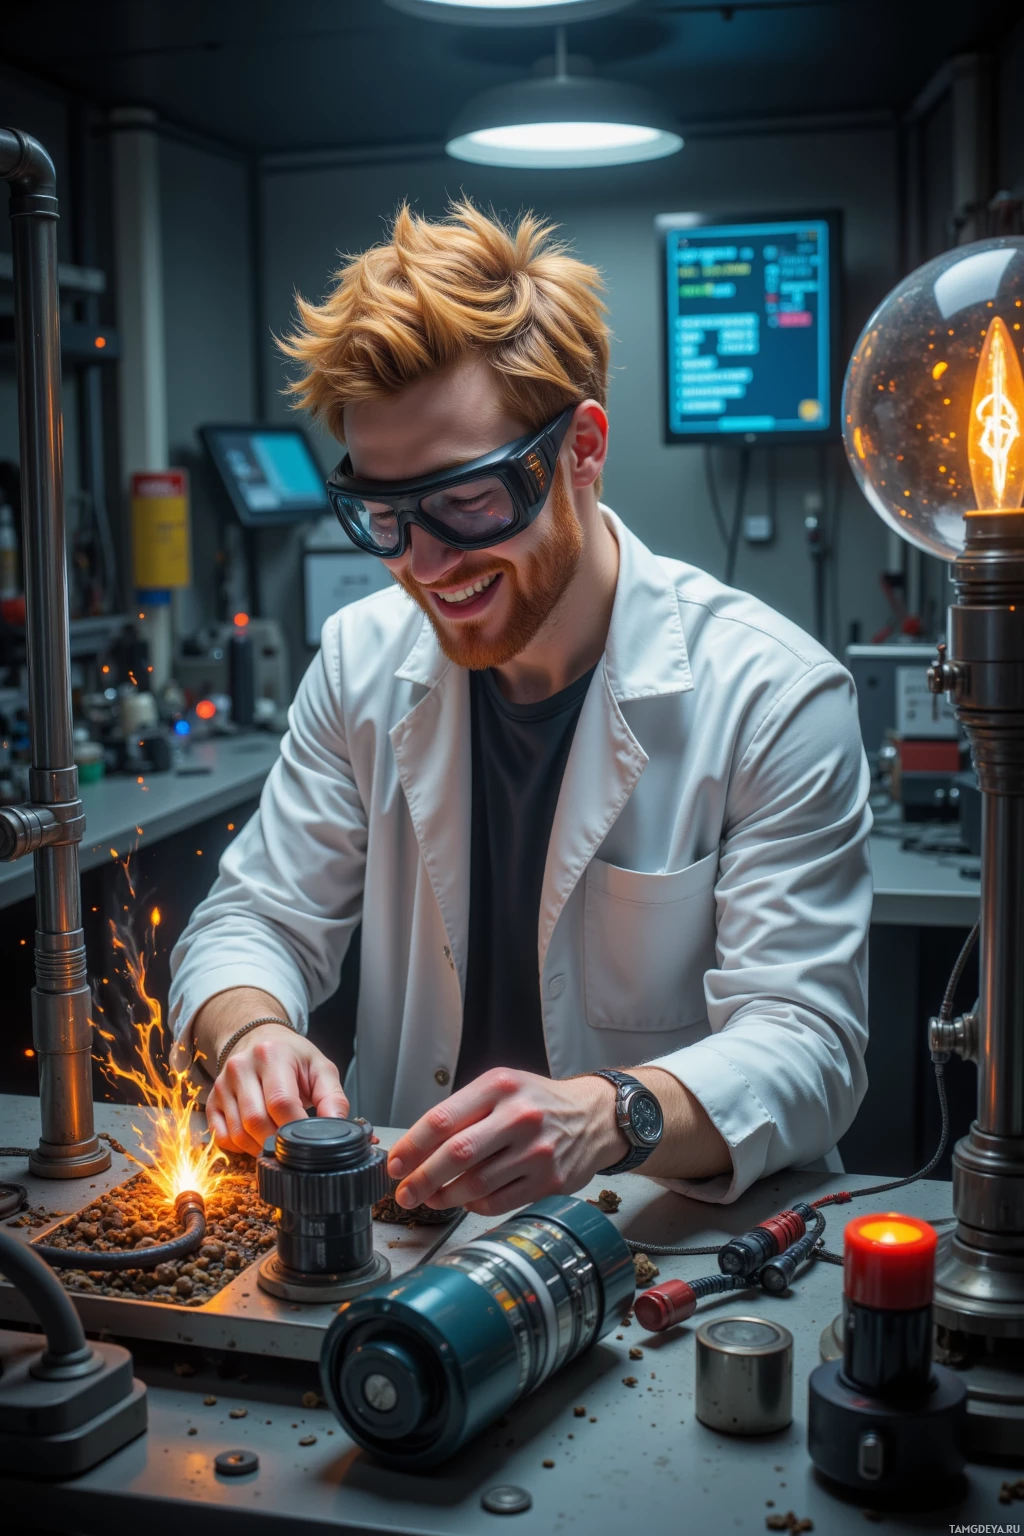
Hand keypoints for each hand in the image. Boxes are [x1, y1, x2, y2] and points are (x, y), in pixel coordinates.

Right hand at [206, 1025, 348, 1155]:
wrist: (260, 1040)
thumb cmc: (292, 1057)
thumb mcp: (320, 1068)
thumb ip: (333, 1097)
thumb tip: (337, 1125)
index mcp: (271, 1054)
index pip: (280, 1102)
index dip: (295, 1128)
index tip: (308, 1140)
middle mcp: (241, 1067)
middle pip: (256, 1121)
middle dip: (277, 1140)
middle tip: (293, 1144)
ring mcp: (222, 1084)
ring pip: (238, 1133)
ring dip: (260, 1147)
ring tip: (277, 1140)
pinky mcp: (212, 1101)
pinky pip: (222, 1137)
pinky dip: (241, 1147)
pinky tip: (256, 1138)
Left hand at [386, 1068, 625, 1217]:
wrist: (593, 1116)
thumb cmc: (537, 1102)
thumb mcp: (501, 1088)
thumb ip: (462, 1112)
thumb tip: (416, 1150)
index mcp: (499, 1086)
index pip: (442, 1118)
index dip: (412, 1147)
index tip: (395, 1165)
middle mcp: (519, 1116)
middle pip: (457, 1154)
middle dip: (422, 1179)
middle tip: (404, 1193)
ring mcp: (537, 1150)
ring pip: (476, 1184)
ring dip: (446, 1196)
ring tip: (433, 1198)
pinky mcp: (550, 1180)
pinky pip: (498, 1202)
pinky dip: (475, 1205)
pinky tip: (468, 1200)